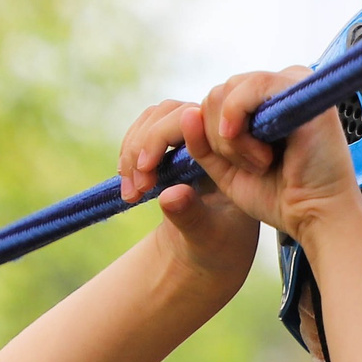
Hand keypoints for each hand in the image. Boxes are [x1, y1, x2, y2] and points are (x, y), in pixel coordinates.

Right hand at [118, 99, 259, 286]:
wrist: (213, 250)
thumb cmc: (221, 246)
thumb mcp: (208, 237)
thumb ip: (191, 216)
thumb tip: (171, 194)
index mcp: (234, 152)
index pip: (197, 119)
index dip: (163, 136)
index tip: (146, 171)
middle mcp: (217, 135)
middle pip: (171, 112)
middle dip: (144, 146)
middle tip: (137, 189)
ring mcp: (196, 135)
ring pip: (155, 117)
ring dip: (133, 150)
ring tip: (131, 193)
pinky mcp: (176, 142)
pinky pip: (145, 129)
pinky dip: (130, 155)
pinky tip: (128, 184)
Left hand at [182, 68, 361, 244]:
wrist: (316, 216)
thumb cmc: (280, 197)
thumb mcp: (227, 171)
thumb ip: (202, 144)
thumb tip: (187, 112)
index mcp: (261, 105)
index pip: (213, 102)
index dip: (203, 136)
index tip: (215, 168)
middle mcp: (276, 88)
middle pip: (215, 94)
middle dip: (219, 140)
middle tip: (253, 168)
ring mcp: (290, 84)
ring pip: (226, 91)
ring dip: (233, 138)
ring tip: (262, 163)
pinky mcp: (301, 87)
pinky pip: (250, 87)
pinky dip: (240, 120)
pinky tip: (261, 152)